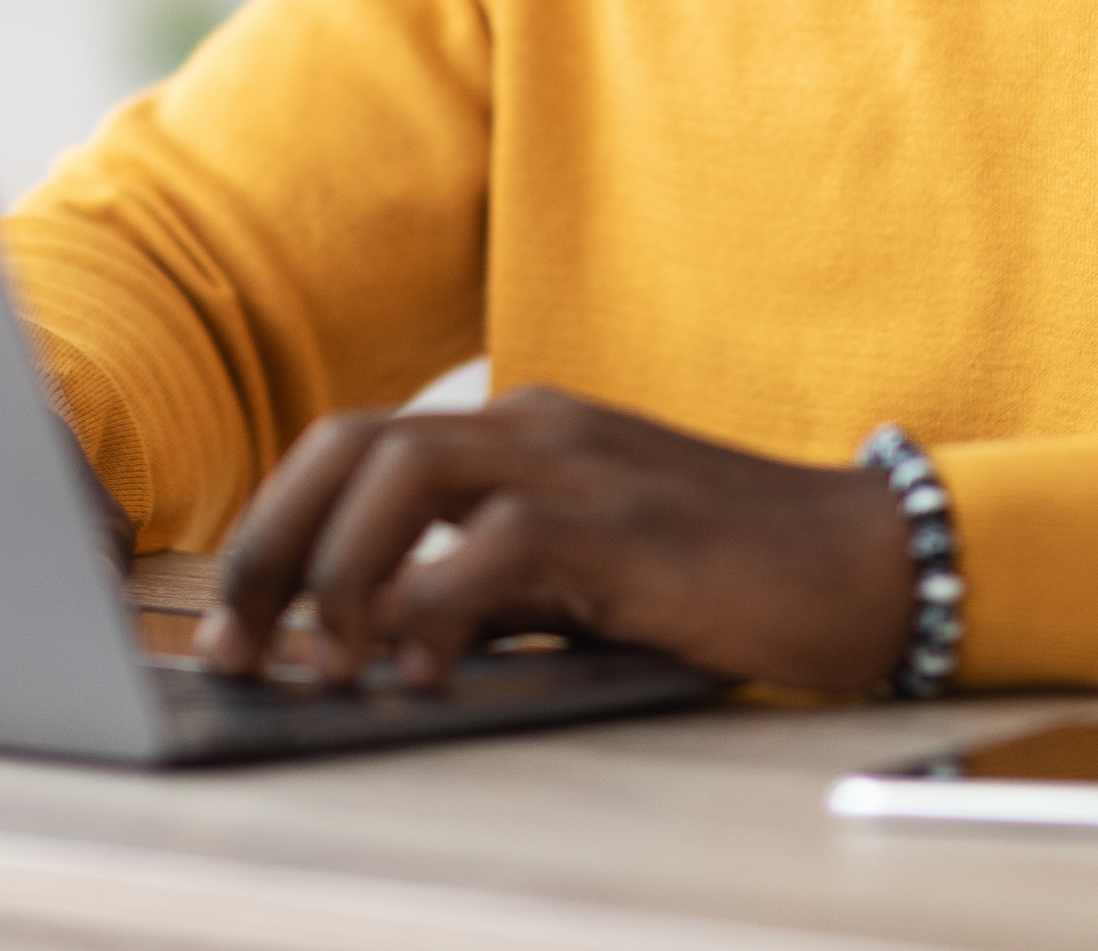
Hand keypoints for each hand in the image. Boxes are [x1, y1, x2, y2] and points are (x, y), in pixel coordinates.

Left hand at [196, 386, 916, 691]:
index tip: (234, 620)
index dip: (276, 528)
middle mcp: (535, 425)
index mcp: (519, 429)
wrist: (864, 561)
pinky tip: (416, 672)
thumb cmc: (722, 578)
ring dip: (336, 569)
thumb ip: (486, 587)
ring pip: (404, 471)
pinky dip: (434, 606)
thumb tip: (371, 642)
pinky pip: (495, 545)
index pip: (357, 448)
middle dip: (271, 542)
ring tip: (316, 662)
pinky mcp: (622, 523)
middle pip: (353, 444)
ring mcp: (579, 463)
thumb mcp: (581, 576)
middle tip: (235, 645)